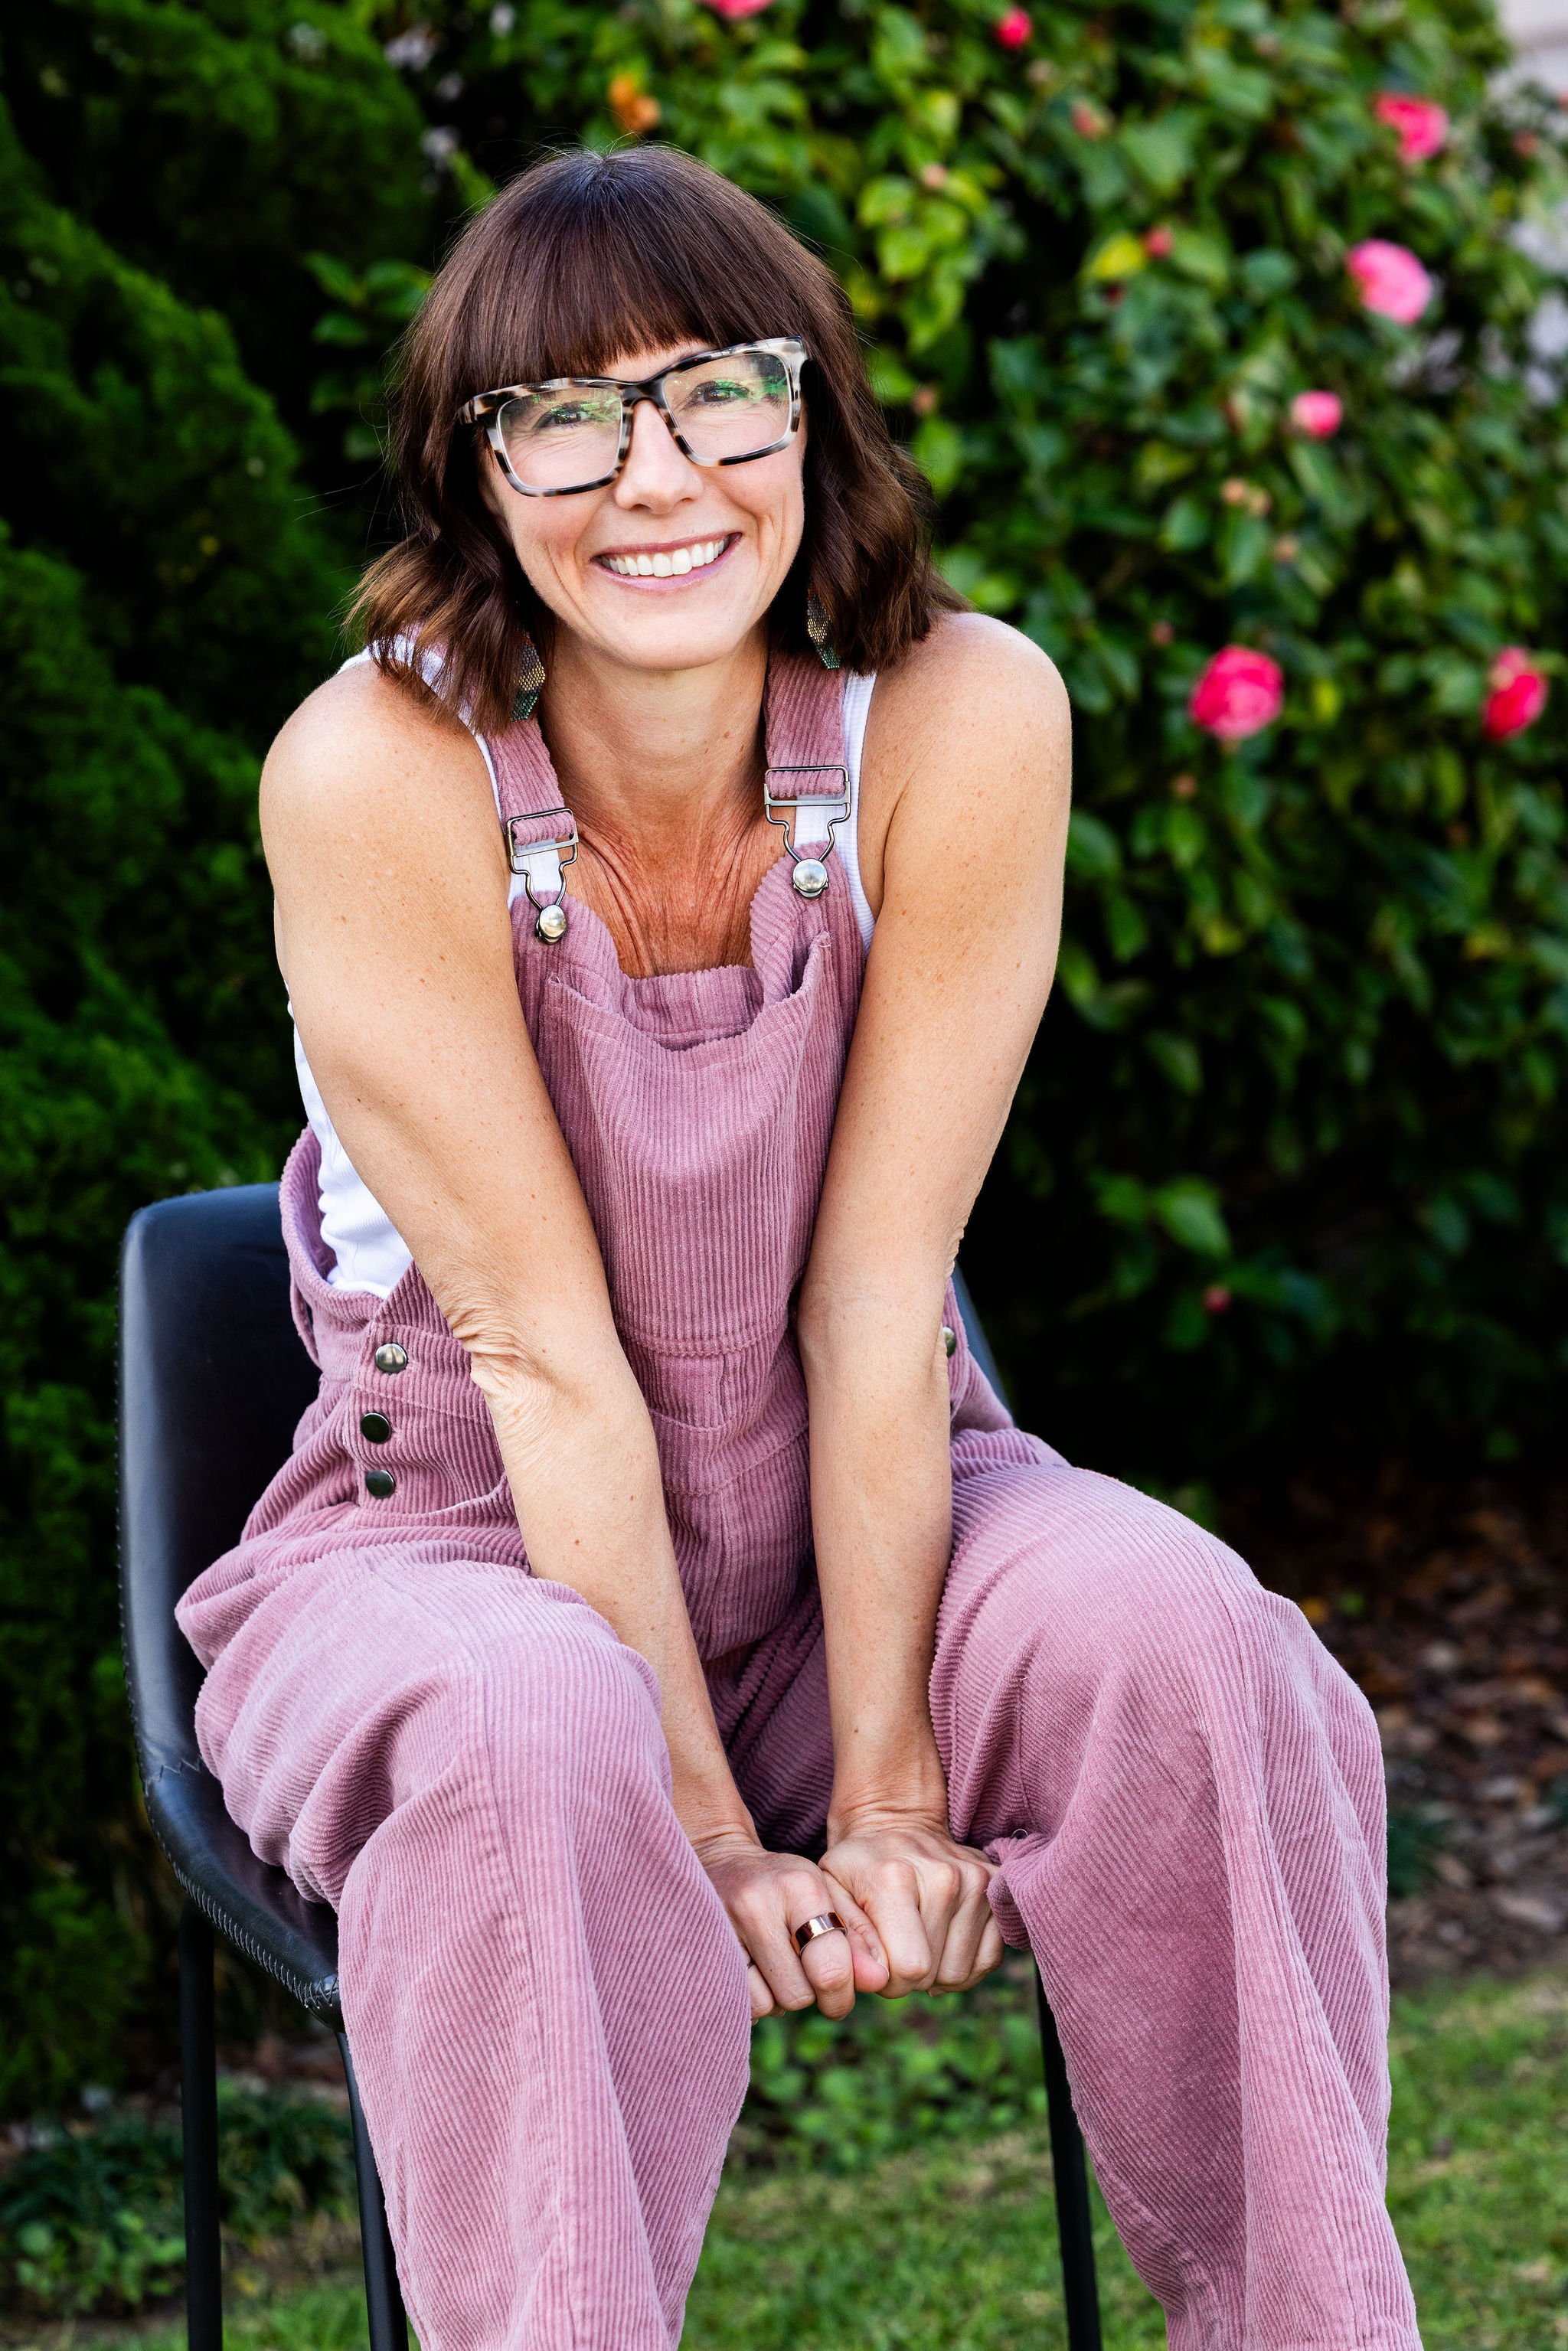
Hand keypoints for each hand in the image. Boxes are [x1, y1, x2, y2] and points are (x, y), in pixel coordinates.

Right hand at [693, 1829, 891, 2019]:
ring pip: (767, 2004)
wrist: (718, 1859)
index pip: (831, 1967)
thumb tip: (880, 1981)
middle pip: (800, 1993)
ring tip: (773, 1968)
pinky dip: (751, 1999)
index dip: (839, 1995)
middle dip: (807, 1995)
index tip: (837, 1994)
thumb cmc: (783, 1886)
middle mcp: (760, 1901)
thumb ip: (854, 1939)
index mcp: (801, 1885)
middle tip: (803, 1976)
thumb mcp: (821, 1896)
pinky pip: (739, 2003)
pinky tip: (751, 1971)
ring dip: (777, 1999)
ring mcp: (725, 1923)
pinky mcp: (702, 1944)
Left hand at [818, 1807, 1003, 1997]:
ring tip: (917, 1942)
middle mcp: (945, 1876)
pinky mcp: (997, 1886)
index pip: (909, 1967)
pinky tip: (942, 1946)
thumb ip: (848, 1941)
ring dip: (935, 1973)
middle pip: (935, 1973)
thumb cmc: (858, 1867)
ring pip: (961, 1972)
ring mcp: (977, 1879)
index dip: (889, 1980)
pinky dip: (964, 1966)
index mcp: (896, 1878)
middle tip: (895, 1946)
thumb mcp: (832, 1897)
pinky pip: (988, 1960)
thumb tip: (876, 1980)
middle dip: (909, 1977)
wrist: (897, 1821)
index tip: (878, 1959)